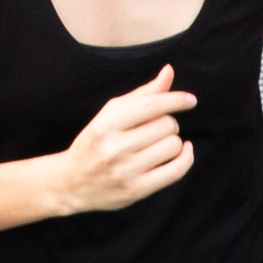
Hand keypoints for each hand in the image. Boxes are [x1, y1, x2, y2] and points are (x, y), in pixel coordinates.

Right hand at [50, 65, 196, 214]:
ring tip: (158, 144)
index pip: (152, 105)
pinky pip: (176, 170)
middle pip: (166, 125)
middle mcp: (115, 148)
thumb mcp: (110, 114)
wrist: (71, 183)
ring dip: (173, 142)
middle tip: (155, 130)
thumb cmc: (95, 142)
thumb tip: (169, 71)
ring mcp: (126, 171)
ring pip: (173, 145)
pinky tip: (183, 152)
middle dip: (168, 123)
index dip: (176, 100)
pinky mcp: (136, 190)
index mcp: (106, 124)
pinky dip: (186, 158)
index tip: (190, 100)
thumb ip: (142, 94)